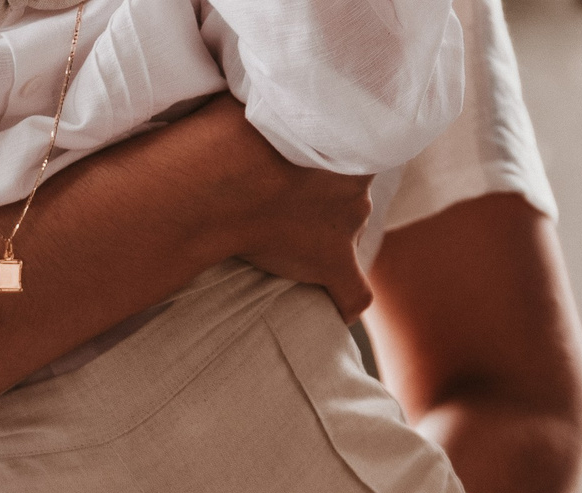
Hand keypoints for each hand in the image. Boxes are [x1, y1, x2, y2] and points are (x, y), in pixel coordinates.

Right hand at [179, 99, 374, 321]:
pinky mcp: (332, 263)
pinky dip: (345, 302)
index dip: (327, 155)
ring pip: (347, 229)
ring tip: (280, 234)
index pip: (354, 146)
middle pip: (350, 188)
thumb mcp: (258, 101)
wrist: (223, 180)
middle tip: (282, 196)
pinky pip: (353, 294)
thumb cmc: (230, 134)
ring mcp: (348, 224)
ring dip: (323, 231)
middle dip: (323, 193)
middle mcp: (358, 181)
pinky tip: (335, 309)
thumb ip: (277, 103)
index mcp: (348, 138)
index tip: (298, 161)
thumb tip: (264, 94)